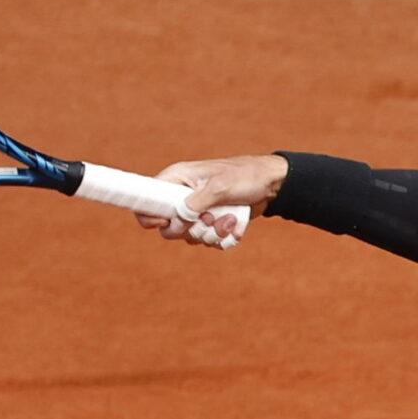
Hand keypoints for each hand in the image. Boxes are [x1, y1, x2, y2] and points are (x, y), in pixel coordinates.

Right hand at [134, 154, 287, 244]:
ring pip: (191, 238)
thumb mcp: (220, 186)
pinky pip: (208, 241)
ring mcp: (197, 212)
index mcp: (176, 179)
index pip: (146, 200)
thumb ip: (197, 202)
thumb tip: (178, 221)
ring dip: (213, 234)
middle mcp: (182, 196)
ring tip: (229, 218)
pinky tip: (235, 224)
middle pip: (168, 229)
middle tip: (208, 220)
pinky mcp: (211, 224)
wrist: (270, 186)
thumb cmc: (245, 176)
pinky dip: (223, 238)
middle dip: (191, 230)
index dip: (149, 216)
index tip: (165, 223)